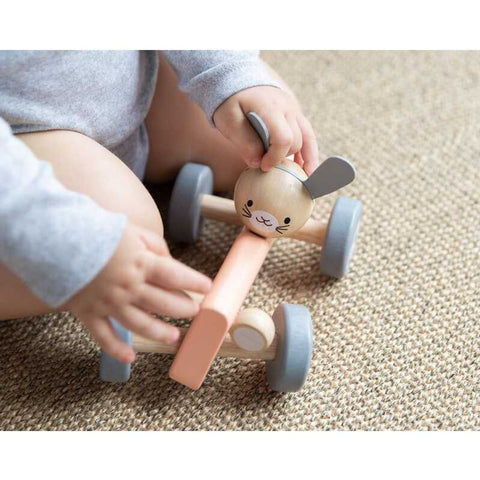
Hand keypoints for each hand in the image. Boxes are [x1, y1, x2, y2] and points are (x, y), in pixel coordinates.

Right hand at [65, 222, 211, 362]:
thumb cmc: (98, 232)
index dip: (195, 281)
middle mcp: (129, 286)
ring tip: (174, 336)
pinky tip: (130, 358)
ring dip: (160, 332)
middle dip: (184, 308)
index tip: (208, 287)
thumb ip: (155, 246)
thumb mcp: (133, 231)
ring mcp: (109, 302)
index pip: (176, 275)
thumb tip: (171, 262)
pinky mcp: (88, 313)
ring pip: (141, 324)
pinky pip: (104, 336)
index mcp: (141, 263)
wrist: (55, 238)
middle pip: (164, 302)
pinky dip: (117, 350)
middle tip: (195, 312)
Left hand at [213, 86, 318, 174]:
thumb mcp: (227, 119)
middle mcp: (287, 108)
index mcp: (270, 108)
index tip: (263, 166)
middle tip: (268, 168)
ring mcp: (294, 110)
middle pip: (295, 141)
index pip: (283, 138)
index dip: (275, 157)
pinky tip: (307, 168)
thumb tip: (257, 163)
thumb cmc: (230, 100)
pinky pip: (308, 135)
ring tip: (304, 178)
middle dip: (283, 158)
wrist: (237, 77)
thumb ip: (242, 141)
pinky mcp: (294, 114)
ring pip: (307, 138)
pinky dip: (309, 152)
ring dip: (305, 159)